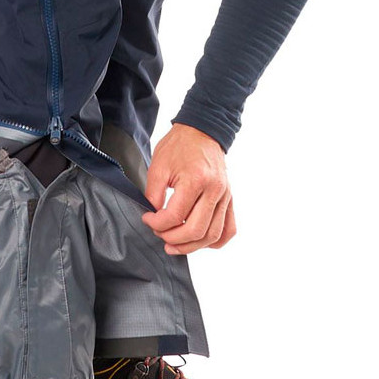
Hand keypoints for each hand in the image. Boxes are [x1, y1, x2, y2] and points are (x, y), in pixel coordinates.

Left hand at [142, 123, 236, 254]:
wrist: (202, 131)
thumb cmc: (180, 146)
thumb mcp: (158, 166)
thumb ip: (153, 194)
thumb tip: (153, 217)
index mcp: (196, 180)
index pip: (175, 216)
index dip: (157, 223)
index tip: (148, 219)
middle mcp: (215, 190)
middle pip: (195, 230)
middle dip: (172, 238)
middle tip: (159, 234)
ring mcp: (225, 196)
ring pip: (213, 235)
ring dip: (192, 246)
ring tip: (175, 245)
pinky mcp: (230, 199)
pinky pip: (229, 229)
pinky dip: (214, 241)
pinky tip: (199, 241)